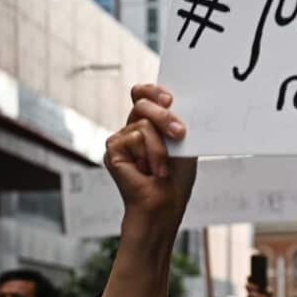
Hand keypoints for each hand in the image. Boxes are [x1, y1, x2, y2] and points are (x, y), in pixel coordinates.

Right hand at [104, 84, 197, 236]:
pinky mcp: (113, 149)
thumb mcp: (183, 145)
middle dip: (164, 115)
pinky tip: (148, 172)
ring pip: (143, 122)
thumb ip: (176, 122)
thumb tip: (177, 102)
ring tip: (161, 168)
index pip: (144, 95)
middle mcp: (132, 129)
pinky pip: (136, 137)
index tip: (170, 99)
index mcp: (149, 125)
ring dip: (161, 148)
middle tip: (179, 133)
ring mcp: (121, 139)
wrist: (165, 206)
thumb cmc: (175, 181)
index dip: (154, 91)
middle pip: (142, 102)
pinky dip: (150, 155)